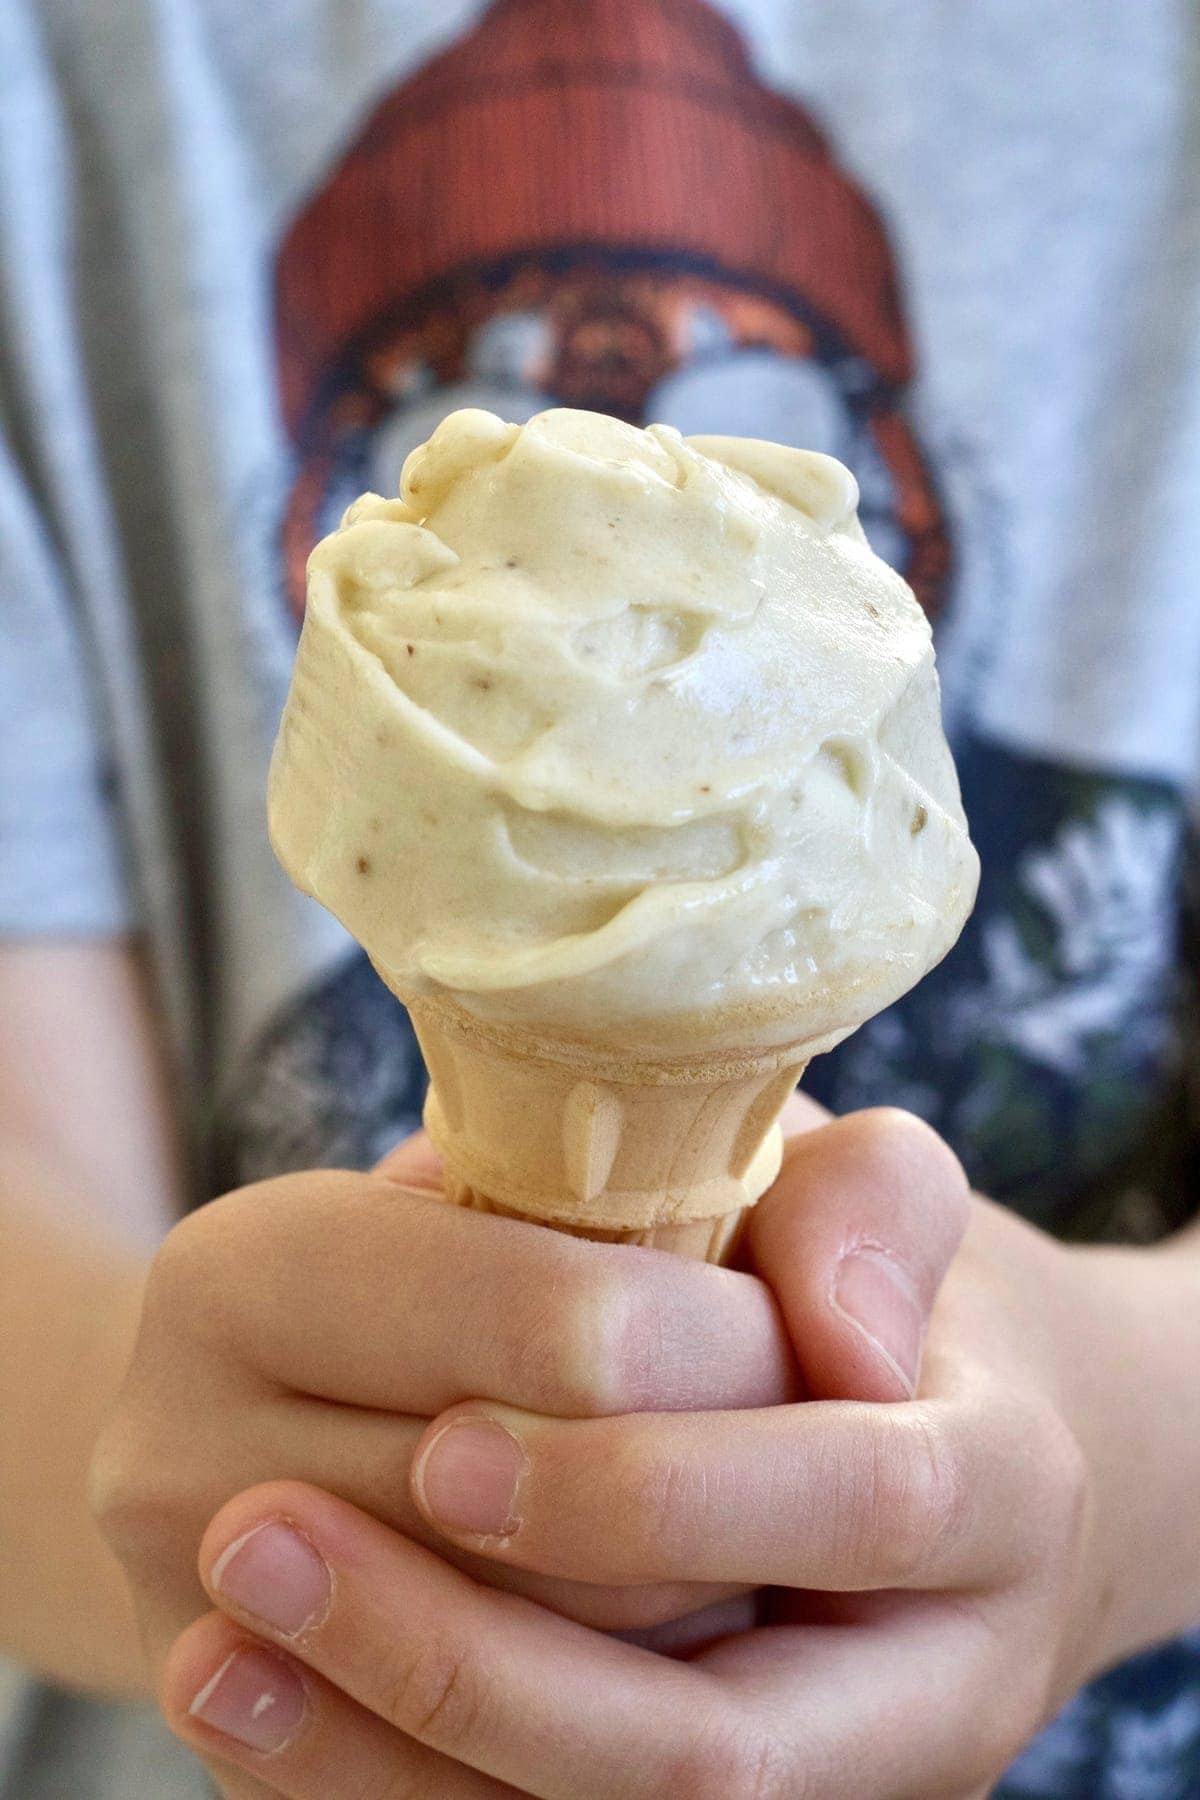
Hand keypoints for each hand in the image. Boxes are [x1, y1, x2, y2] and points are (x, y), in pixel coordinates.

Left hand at [154, 1111, 1199, 1798]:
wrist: (945, 1461)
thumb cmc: (887, 1303)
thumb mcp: (889, 1207)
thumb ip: (868, 1208)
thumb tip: (828, 1337)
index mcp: (1008, 1489)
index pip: (857, 1503)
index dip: (659, 1488)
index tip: (447, 1437)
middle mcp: (942, 1687)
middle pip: (712, 1752)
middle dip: (475, 1664)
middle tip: (252, 1535)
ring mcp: (831, 1782)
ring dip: (393, 1757)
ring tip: (211, 1641)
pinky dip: (383, 1798)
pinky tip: (240, 1699)